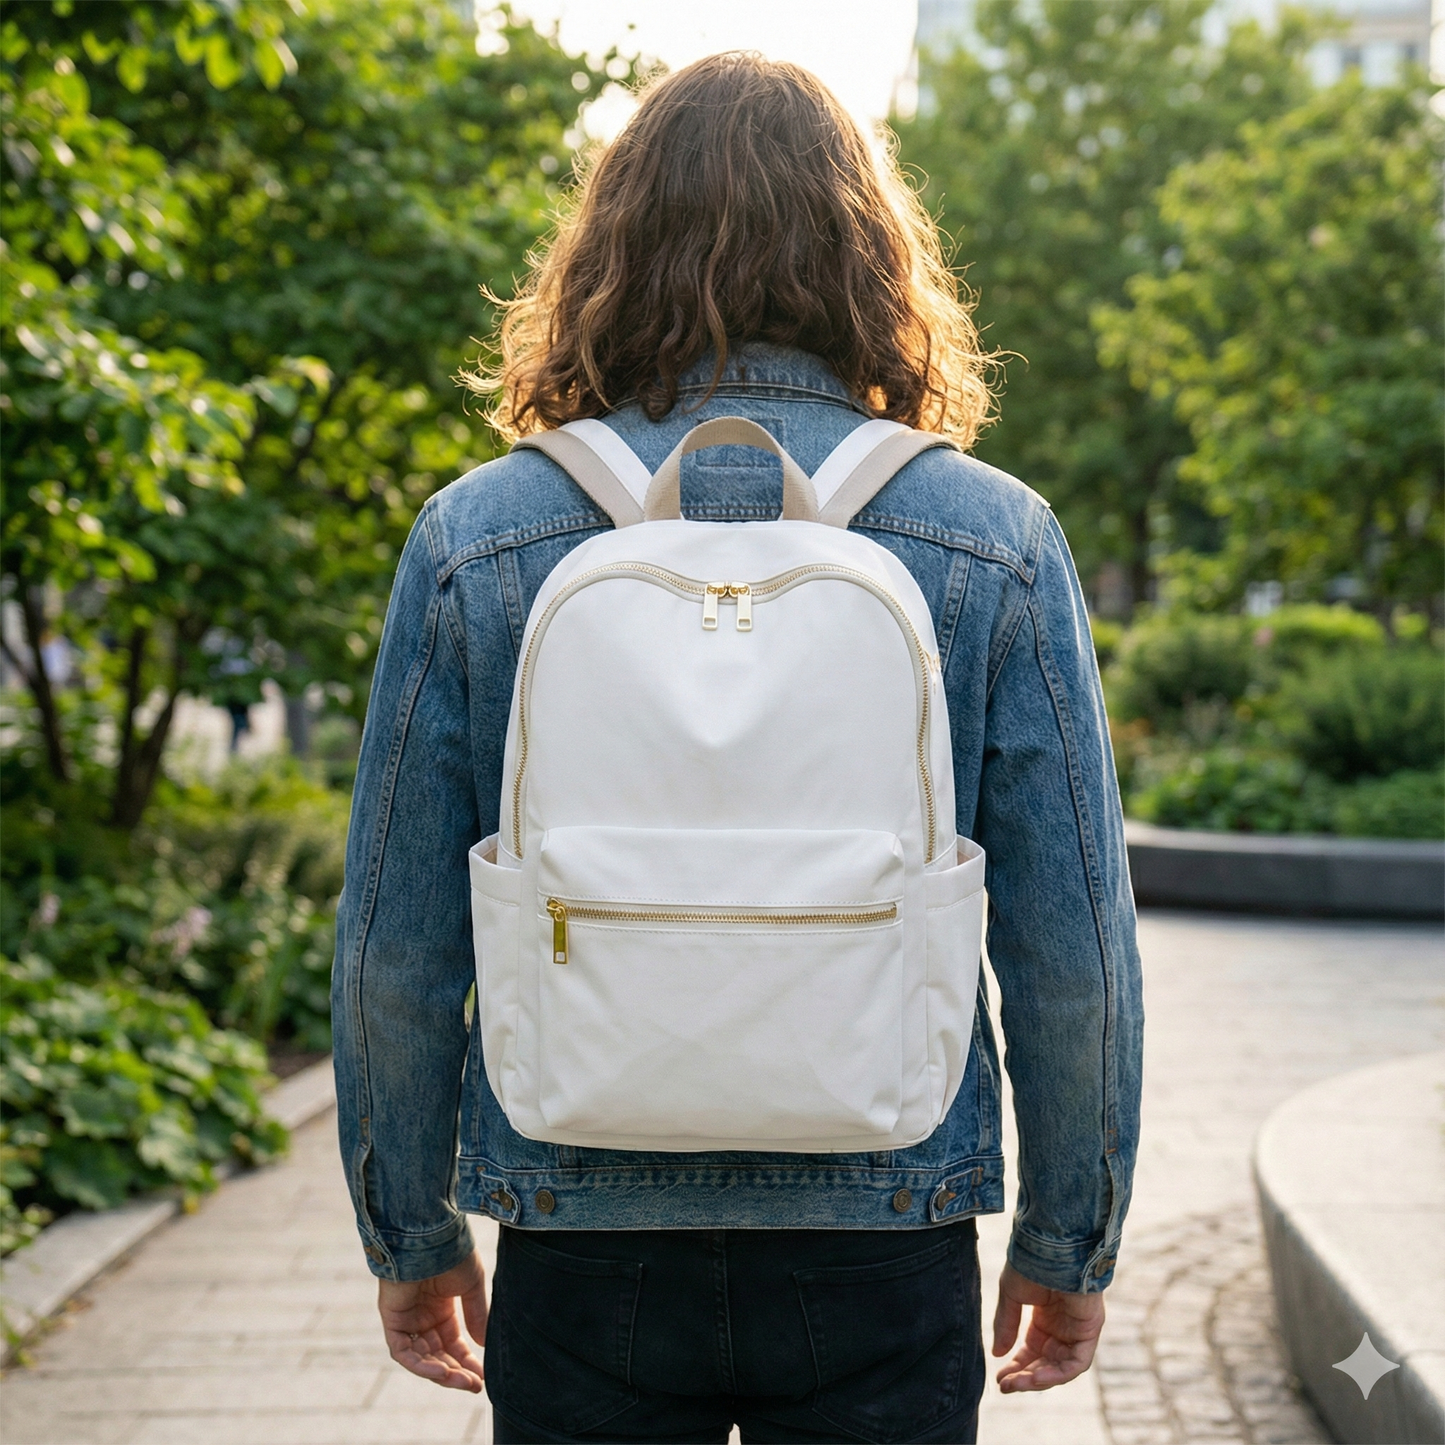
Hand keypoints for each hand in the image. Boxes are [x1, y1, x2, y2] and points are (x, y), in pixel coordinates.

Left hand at [377, 1250, 488, 1392]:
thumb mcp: (471, 1286)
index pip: (453, 1344)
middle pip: (438, 1356)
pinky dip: (420, 1365)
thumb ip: (476, 1314)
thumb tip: (484, 1344)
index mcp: (441, 1308)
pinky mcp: (392, 1321)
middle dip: (457, 1372)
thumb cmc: (453, 1254)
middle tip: (476, 1385)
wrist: (432, 1237)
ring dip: (442, 1373)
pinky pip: (404, 1352)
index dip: (467, 1361)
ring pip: (421, 1358)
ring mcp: (407, 1320)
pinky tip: (441, 1372)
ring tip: (464, 1382)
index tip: (484, 1376)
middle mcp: (422, 1317)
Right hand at [991, 1261, 1104, 1392]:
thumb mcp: (1011, 1296)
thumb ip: (1006, 1324)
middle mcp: (1062, 1327)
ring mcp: (1077, 1330)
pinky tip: (1035, 1376)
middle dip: (1024, 1376)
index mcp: (1044, 1318)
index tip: (999, 1378)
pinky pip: (1076, 1362)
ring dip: (1039, 1379)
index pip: (1031, 1351)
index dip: (1016, 1366)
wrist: (1050, 1248)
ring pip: (1061, 1367)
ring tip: (1016, 1383)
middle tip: (1005, 1385)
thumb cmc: (1030, 1264)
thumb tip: (996, 1353)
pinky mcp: (1090, 1331)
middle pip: (1045, 1363)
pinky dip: (1057, 1374)